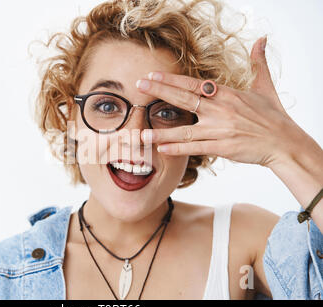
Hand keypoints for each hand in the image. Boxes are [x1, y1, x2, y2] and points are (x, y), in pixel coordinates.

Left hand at [137, 37, 302, 167]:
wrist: (284, 142)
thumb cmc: (273, 116)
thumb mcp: (265, 87)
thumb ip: (258, 63)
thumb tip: (261, 40)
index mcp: (226, 94)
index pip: (193, 84)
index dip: (171, 80)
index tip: (152, 76)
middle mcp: (220, 110)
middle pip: (184, 99)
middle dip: (159, 92)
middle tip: (138, 86)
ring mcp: (220, 130)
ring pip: (185, 130)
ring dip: (162, 131)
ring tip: (142, 132)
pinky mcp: (223, 147)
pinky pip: (196, 148)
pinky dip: (178, 149)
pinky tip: (163, 149)